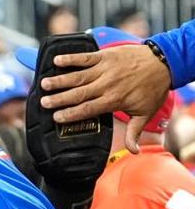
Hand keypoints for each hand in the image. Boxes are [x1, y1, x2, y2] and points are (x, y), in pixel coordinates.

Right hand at [39, 44, 171, 151]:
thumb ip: (135, 132)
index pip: (88, 109)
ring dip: (60, 80)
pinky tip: (56, 61)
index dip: (71, 114)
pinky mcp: (106, 56)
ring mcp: (105, 69)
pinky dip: (70, 58)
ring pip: (78, 76)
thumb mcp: (146, 113)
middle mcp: (107, 85)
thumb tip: (133, 152)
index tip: (56, 117)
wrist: (164, 62)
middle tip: (44, 102)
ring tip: (44, 83)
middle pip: (79, 93)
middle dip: (60, 98)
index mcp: (114, 100)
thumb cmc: (153, 88)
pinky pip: (85, 57)